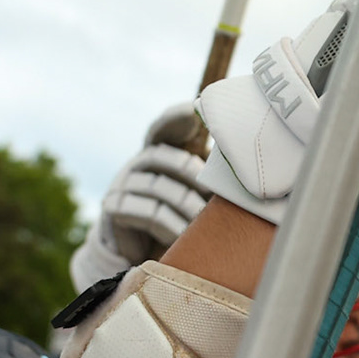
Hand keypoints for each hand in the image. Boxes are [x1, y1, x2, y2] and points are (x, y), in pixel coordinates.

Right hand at [69, 104, 209, 290]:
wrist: (140, 248)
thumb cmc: (177, 213)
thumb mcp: (192, 190)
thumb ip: (208, 173)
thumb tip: (243, 164)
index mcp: (158, 151)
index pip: (163, 127)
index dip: (175, 116)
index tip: (195, 109)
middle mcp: (137, 163)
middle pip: (161, 156)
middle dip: (189, 172)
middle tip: (212, 192)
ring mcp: (122, 184)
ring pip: (158, 188)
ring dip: (186, 205)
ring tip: (204, 220)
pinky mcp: (115, 208)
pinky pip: (149, 213)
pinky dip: (171, 225)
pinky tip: (184, 235)